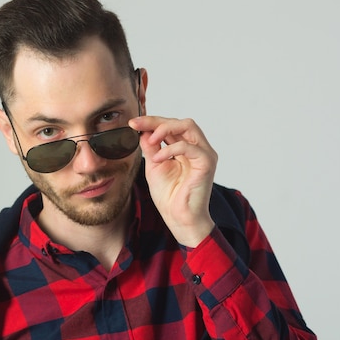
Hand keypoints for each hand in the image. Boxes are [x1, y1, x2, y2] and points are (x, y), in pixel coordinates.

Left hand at [128, 116, 217, 246]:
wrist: (179, 218)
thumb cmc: (169, 196)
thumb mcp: (154, 166)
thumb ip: (151, 147)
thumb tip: (143, 130)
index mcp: (185, 148)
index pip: (170, 126)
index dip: (151, 122)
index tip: (133, 123)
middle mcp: (197, 148)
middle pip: (179, 122)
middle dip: (156, 121)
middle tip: (136, 125)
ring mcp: (204, 154)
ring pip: (188, 126)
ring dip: (165, 128)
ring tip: (150, 139)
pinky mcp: (207, 163)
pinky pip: (190, 147)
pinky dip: (171, 149)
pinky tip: (158, 158)